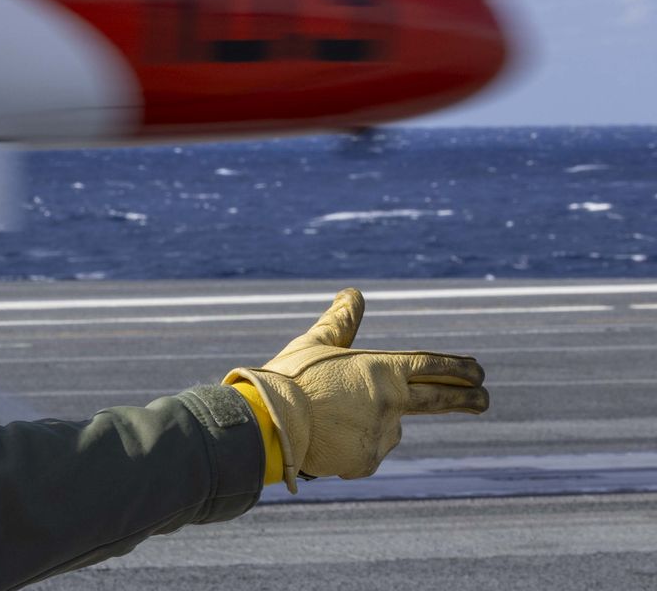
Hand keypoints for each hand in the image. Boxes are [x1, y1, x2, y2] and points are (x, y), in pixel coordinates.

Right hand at [226, 288, 487, 491]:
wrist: (269, 420)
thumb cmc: (289, 378)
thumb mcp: (315, 344)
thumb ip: (341, 322)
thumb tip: (354, 293)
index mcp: (381, 368)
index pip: (431, 365)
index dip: (458, 367)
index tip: (479, 371)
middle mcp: (391, 400)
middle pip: (439, 399)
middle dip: (468, 398)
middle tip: (485, 398)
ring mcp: (383, 433)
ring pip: (385, 429)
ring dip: (365, 425)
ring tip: (326, 420)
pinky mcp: (368, 460)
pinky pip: (364, 453)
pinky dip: (348, 448)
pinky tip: (324, 439)